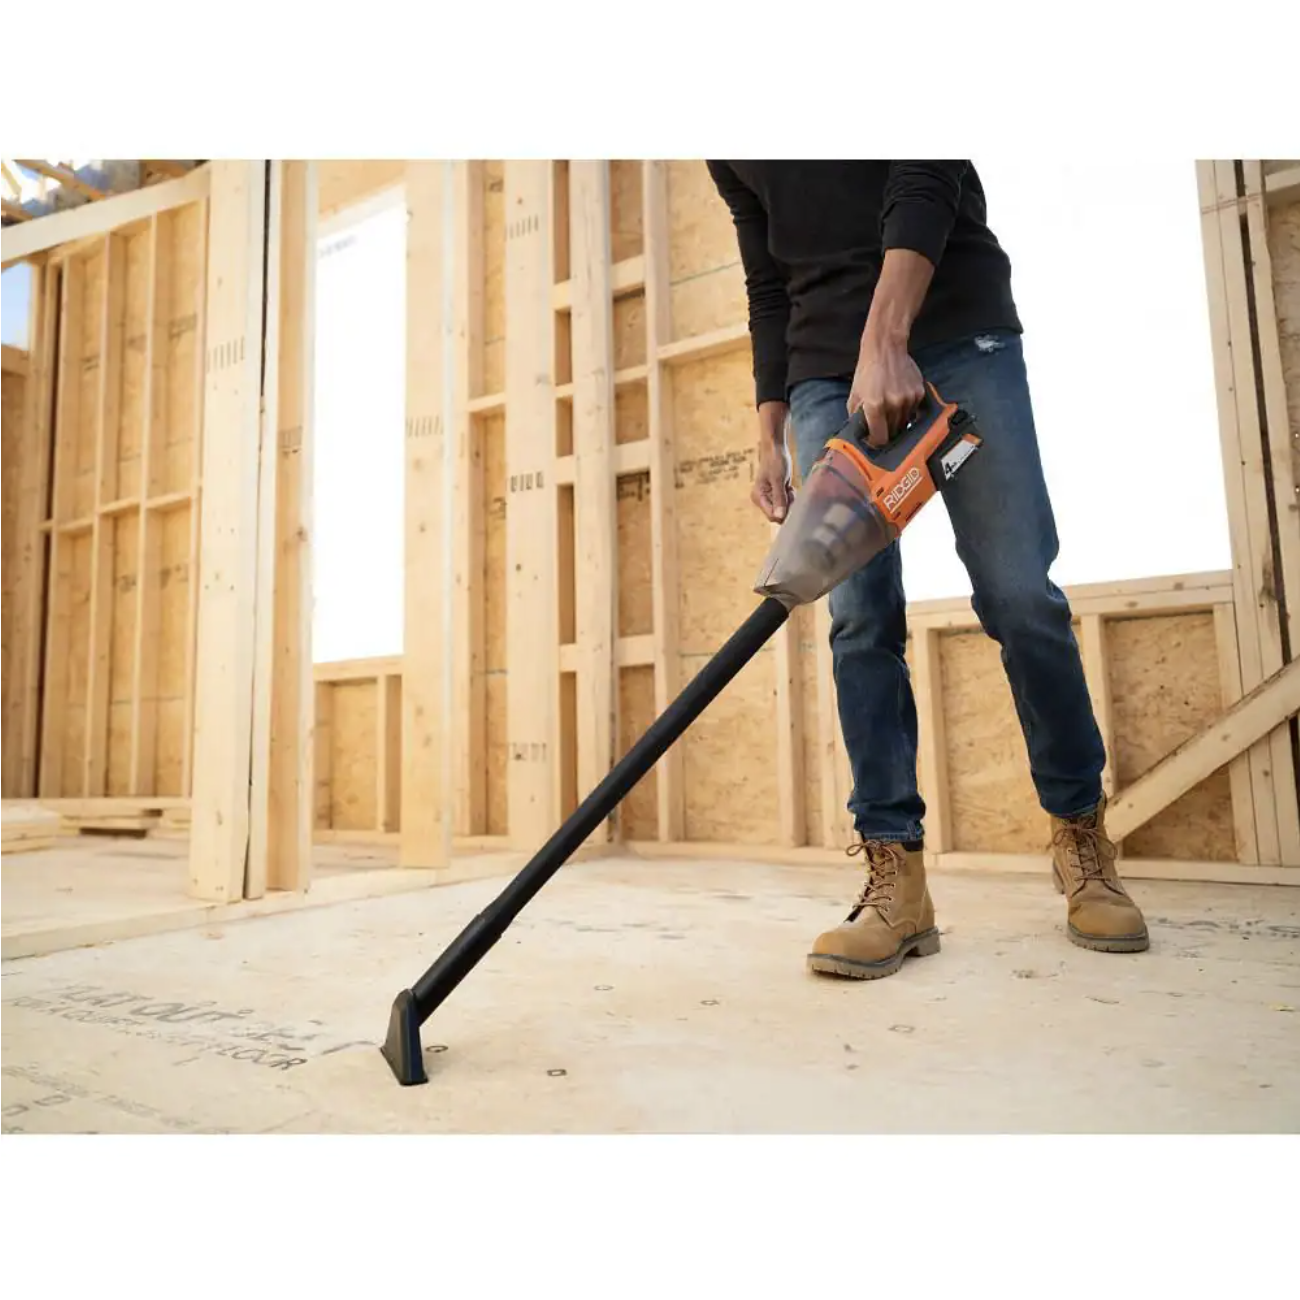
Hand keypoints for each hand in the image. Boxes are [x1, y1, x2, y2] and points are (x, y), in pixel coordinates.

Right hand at [752, 401, 792, 522]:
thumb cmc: (775, 461)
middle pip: (778, 514)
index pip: (772, 516)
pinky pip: (785, 503)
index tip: (790, 497)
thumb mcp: (778, 480)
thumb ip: (779, 498)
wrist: (775, 449)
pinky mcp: (774, 495)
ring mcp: (768, 498)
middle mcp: (761, 500)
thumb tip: (780, 517)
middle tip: (789, 490)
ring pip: (783, 509)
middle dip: (787, 505)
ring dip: (789, 500)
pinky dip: (789, 496)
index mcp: (758, 497)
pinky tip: (788, 486)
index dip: (784, 512)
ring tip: (788, 486)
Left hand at [847, 335, 925, 448]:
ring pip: (904, 423)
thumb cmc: (868, 371)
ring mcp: (908, 399)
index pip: (880, 438)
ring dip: (897, 422)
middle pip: (893, 433)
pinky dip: (906, 411)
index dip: (876, 442)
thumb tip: (860, 433)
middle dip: (886, 432)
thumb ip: (856, 417)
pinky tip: (899, 402)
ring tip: (889, 410)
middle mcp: (893, 404)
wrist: (885, 349)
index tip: (874, 440)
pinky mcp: (918, 393)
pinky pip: (914, 412)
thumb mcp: (854, 395)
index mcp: (875, 406)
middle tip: (880, 425)